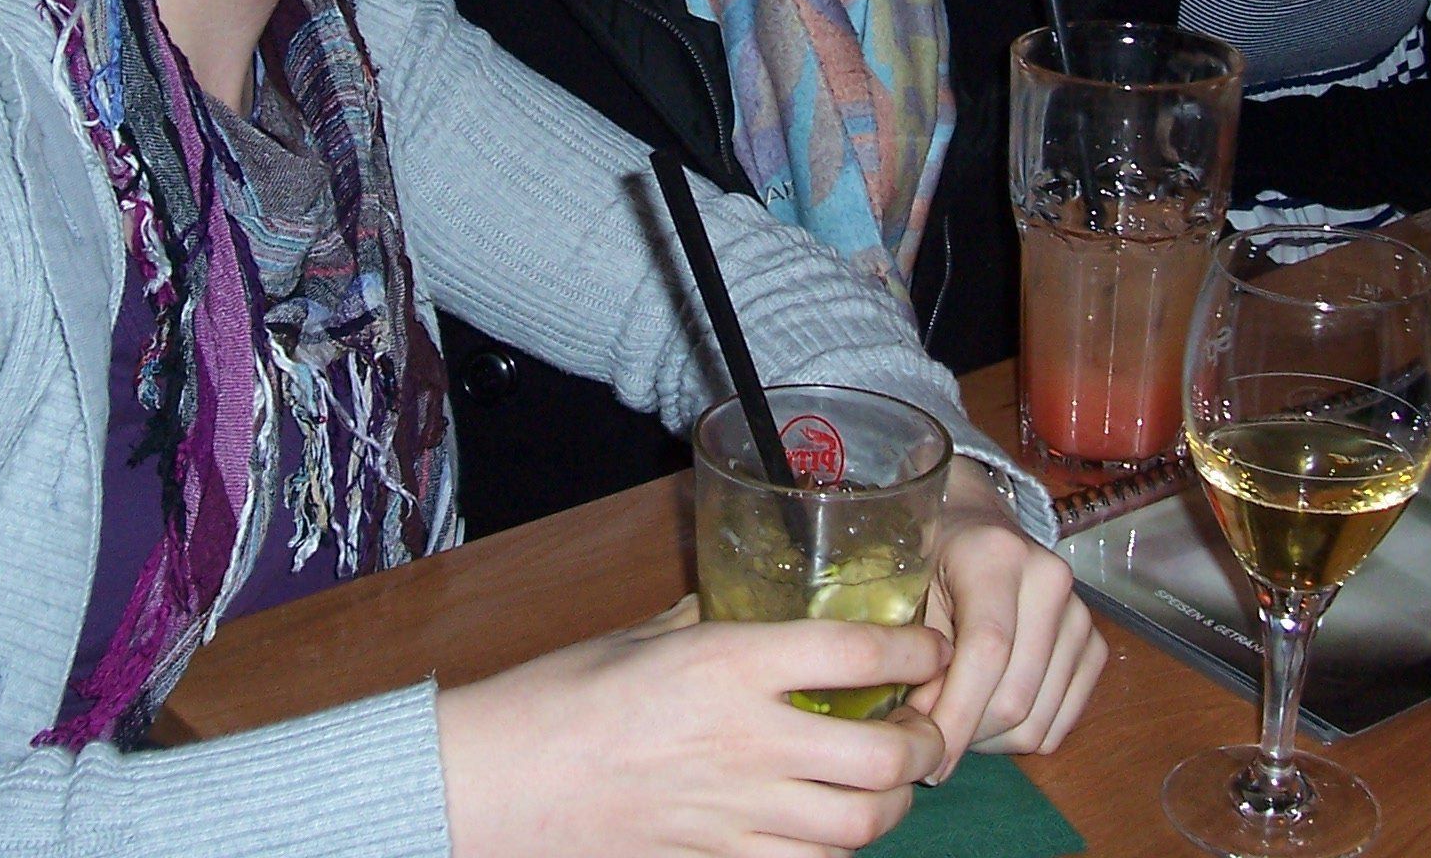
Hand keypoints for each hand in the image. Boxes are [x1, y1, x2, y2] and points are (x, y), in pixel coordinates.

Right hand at [437, 598, 949, 857]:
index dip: (914, 652)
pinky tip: (834, 822)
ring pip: (861, 825)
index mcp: (729, 664)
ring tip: (891, 779)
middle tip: (924, 725)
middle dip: (924, 743)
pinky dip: (839, 848)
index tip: (928, 647)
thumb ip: (717, 620)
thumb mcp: (648, 635)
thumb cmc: (564, 694)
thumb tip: (764, 598)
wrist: (501, 780)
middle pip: (884, 756)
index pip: (857, 656)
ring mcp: (737, 811)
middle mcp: (748, 741)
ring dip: (892, 804)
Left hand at [905, 459, 1106, 782]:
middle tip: (930, 736)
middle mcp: (1050, 580)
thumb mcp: (909, 590)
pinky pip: (1061, 724)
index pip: (988, 651)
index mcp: (997, 557)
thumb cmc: (934, 560)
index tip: (926, 758)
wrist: (979, 528)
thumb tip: (922, 730)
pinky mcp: (1095, 644)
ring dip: (991, 740)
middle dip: (968, 734)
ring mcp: (1080, 614)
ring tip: (956, 720)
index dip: (957, 713)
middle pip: (1016, 696)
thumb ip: (914, 655)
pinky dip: (1021, 735)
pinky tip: (988, 712)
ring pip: (1039, 720)